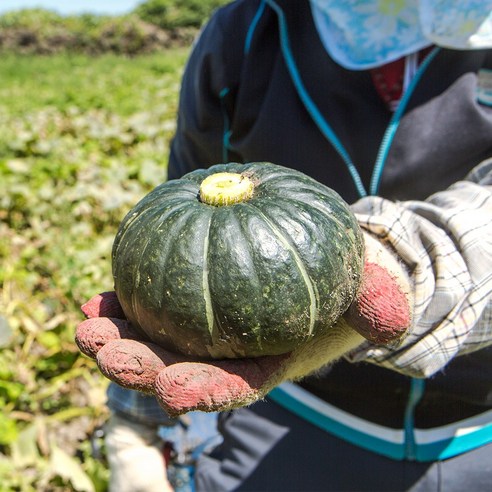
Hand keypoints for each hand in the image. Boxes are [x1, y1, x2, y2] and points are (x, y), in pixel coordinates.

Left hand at [76, 233, 410, 416]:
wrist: (315, 260)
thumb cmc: (338, 282)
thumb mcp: (366, 291)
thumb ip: (377, 306)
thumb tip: (390, 322)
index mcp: (264, 362)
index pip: (231, 385)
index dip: (202, 390)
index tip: (170, 387)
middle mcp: (224, 352)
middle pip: (177, 368)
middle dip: (138, 369)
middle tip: (103, 350)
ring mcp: (200, 329)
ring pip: (154, 341)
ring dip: (117, 339)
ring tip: (87, 325)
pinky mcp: (187, 301)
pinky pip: (151, 306)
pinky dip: (124, 305)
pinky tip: (99, 299)